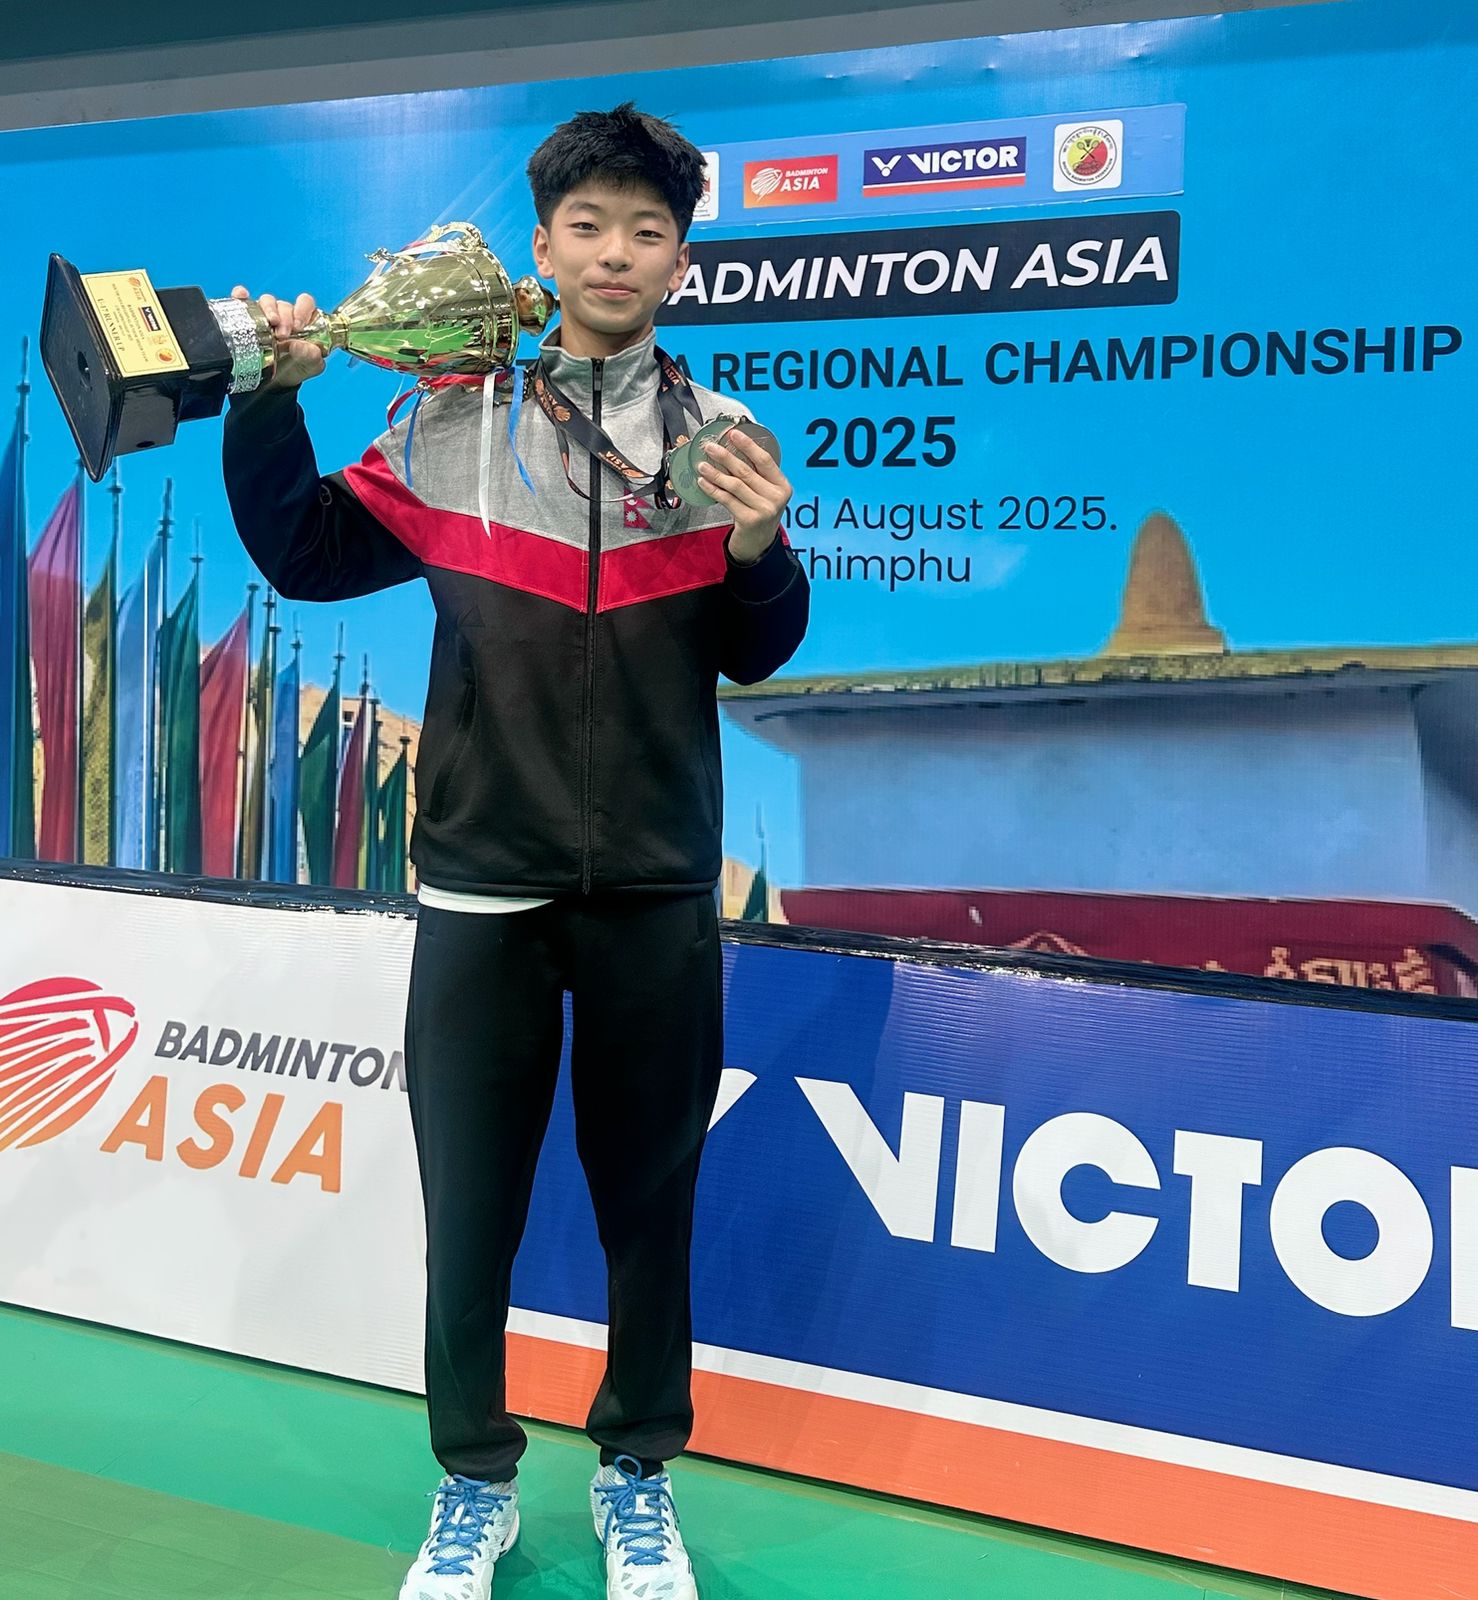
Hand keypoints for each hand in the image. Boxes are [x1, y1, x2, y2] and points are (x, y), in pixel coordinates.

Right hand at [230, 286, 324, 388]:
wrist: (275, 381)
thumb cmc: (296, 367)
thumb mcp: (310, 365)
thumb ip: (312, 356)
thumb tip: (300, 345)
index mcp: (302, 320)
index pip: (305, 303)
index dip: (302, 310)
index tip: (299, 326)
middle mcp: (284, 314)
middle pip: (284, 305)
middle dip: (285, 317)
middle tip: (283, 335)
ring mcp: (265, 315)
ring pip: (266, 301)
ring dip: (269, 309)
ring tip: (270, 323)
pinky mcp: (247, 318)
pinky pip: (242, 301)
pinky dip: (240, 296)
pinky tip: (241, 296)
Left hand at [697, 427, 791, 563]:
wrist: (759, 544)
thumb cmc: (760, 512)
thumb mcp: (766, 493)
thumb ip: (757, 475)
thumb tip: (732, 449)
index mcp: (783, 486)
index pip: (764, 460)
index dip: (748, 445)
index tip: (733, 434)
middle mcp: (776, 497)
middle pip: (747, 471)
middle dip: (725, 457)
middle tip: (710, 447)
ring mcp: (764, 510)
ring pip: (735, 485)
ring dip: (715, 473)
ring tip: (702, 465)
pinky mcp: (749, 520)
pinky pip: (727, 499)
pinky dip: (713, 489)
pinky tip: (704, 482)